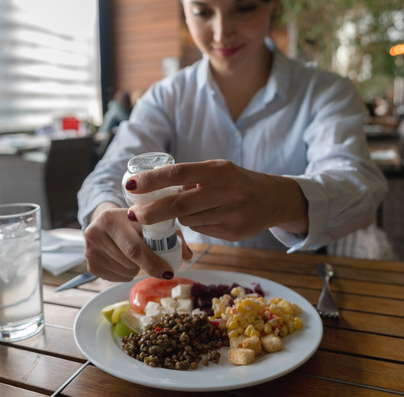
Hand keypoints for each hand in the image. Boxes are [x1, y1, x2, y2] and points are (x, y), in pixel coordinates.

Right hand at [83, 202, 192, 280]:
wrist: (105, 220)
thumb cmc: (134, 221)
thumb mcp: (150, 221)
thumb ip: (171, 236)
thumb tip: (187, 256)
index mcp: (111, 218)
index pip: (134, 247)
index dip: (153, 262)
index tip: (168, 272)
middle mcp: (95, 233)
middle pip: (130, 262)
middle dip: (147, 265)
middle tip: (155, 259)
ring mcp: (90, 251)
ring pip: (125, 272)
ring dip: (137, 268)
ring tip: (133, 253)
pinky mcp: (90, 265)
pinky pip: (117, 278)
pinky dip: (126, 273)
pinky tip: (124, 259)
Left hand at [125, 160, 307, 240]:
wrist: (273, 199)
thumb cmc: (236, 181)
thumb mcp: (218, 171)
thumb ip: (191, 178)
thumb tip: (153, 187)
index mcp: (218, 170)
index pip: (178, 173)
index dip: (152, 180)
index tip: (130, 185)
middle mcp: (226, 191)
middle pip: (180, 204)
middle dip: (152, 212)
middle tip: (133, 216)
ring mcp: (232, 213)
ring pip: (189, 220)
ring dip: (179, 218)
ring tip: (186, 211)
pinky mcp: (234, 232)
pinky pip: (203, 230)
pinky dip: (196, 225)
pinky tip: (207, 217)